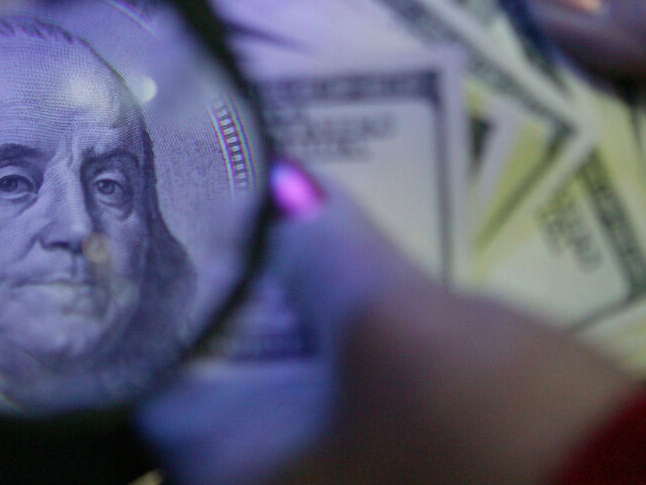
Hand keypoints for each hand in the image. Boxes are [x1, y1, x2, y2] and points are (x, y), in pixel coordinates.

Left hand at [136, 164, 635, 483]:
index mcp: (236, 475)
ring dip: (312, 311)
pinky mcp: (408, 473)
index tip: (194, 210)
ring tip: (318, 218)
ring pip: (302, 386)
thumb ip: (320, 249)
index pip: (161, 370)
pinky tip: (381, 284)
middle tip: (262, 197)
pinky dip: (357, 347)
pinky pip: (356, 405)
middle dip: (253, 286)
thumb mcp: (393, 324)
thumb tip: (281, 188)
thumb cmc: (484, 427)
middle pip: (233, 375)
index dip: (173, 285)